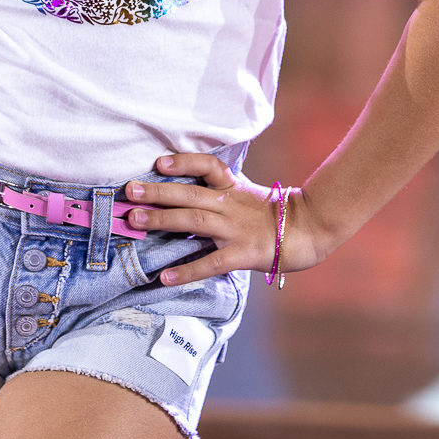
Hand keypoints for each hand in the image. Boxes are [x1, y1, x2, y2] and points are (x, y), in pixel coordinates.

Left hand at [124, 154, 322, 286]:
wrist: (310, 231)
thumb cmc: (276, 214)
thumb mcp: (248, 194)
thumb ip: (222, 191)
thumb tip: (190, 193)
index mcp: (233, 188)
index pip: (208, 165)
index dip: (184, 161)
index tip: (158, 162)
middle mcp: (230, 204)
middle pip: (189, 193)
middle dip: (157, 192)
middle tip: (128, 191)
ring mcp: (235, 229)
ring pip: (194, 220)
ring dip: (162, 220)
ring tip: (136, 222)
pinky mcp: (242, 254)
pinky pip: (210, 262)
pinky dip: (187, 270)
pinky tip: (165, 277)